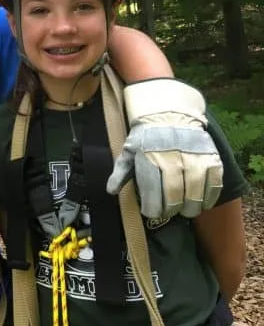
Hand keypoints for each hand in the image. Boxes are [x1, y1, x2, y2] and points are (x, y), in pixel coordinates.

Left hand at [106, 79, 222, 219]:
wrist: (169, 111)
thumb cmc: (146, 136)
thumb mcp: (129, 150)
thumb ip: (122, 172)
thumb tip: (111, 191)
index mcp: (149, 157)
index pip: (152, 190)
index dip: (153, 207)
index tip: (152, 212)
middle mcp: (172, 157)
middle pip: (175, 192)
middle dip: (172, 209)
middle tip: (170, 213)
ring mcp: (194, 156)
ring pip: (196, 189)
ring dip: (192, 206)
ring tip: (187, 212)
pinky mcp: (210, 155)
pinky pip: (214, 180)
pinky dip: (210, 195)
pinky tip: (204, 203)